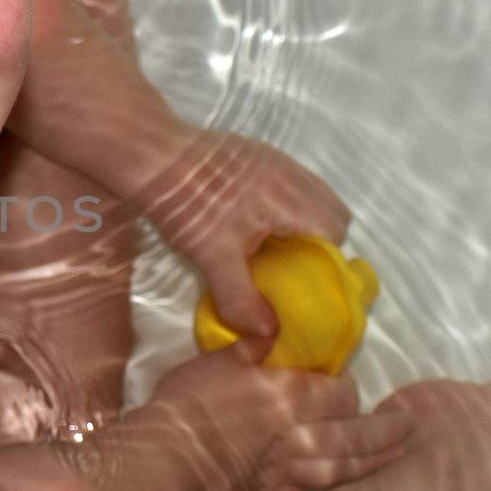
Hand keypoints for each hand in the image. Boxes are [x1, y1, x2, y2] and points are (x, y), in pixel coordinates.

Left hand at [139, 127, 351, 338]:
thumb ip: (242, 298)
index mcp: (292, 199)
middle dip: (319, 242)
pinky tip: (254, 222)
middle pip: (332, 212)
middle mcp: (292, 175)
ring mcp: (276, 161)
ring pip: (311, 195)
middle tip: (290, 267)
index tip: (304, 282)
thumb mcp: (213, 258)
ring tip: (272, 247)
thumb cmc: (187, 204)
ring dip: (302, 222)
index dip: (325, 263)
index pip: (336, 234)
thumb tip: (267, 334)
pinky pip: (289, 183)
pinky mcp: (256, 155)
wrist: (154, 156)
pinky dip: (285, 205)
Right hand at [143, 345, 408, 490]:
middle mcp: (304, 434)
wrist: (166, 457)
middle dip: (384, 431)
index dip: (349, 392)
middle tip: (407, 428)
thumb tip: (275, 327)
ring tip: (399, 459)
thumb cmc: (186, 403)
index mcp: (292, 394)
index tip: (349, 391)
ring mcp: (293, 472)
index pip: (340, 393)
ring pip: (348, 468)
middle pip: (356, 433)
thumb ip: (254, 345)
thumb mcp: (219, 359)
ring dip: (378, 464)